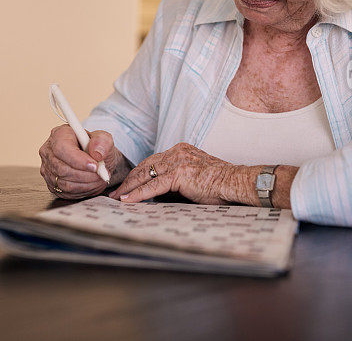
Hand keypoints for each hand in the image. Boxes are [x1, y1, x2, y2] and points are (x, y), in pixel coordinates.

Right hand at [38, 125, 127, 198]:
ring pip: (64, 183)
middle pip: (62, 168)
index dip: (78, 160)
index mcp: (59, 134)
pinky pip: (66, 192)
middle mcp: (48, 151)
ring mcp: (47, 169)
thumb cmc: (96, 148)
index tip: (95, 166)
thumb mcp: (104, 139)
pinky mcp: (51, 184)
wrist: (96, 161)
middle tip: (101, 174)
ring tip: (99, 178)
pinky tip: (92, 184)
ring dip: (86, 184)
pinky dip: (83, 190)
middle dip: (85, 174)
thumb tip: (96, 153)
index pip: (62, 149)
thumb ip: (103, 141)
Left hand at [109, 143, 241, 203]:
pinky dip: (138, 194)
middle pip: (145, 166)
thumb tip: (159, 195)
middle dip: (129, 180)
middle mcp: (177, 152)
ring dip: (129, 187)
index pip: (152, 161)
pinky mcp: (178, 174)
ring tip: (118, 197)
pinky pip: (152, 186)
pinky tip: (128, 200)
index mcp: (181, 150)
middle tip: (116, 192)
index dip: (138, 174)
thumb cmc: (219, 185)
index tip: (128, 184)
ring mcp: (177, 161)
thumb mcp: (194, 178)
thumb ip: (176, 181)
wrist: (235, 183)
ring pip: (145, 174)